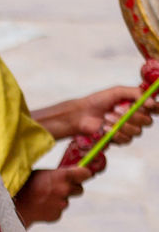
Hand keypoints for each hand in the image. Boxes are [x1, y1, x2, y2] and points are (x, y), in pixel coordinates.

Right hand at [13, 166, 91, 225]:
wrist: (11, 206)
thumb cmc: (23, 186)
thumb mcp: (41, 173)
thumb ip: (58, 174)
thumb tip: (70, 172)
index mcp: (63, 176)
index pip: (86, 173)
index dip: (83, 174)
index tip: (81, 175)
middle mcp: (65, 190)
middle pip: (79, 189)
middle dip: (71, 188)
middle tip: (57, 188)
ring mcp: (61, 204)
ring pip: (66, 201)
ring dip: (59, 200)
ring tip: (42, 198)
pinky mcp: (56, 216)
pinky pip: (58, 211)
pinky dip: (52, 210)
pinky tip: (40, 207)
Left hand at [34, 86, 156, 141]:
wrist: (81, 114)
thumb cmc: (98, 101)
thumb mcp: (118, 91)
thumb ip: (136, 93)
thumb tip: (150, 103)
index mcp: (139, 105)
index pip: (156, 109)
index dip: (156, 108)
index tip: (149, 106)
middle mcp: (136, 118)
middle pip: (147, 121)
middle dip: (133, 116)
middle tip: (117, 109)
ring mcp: (128, 130)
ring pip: (137, 131)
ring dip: (121, 124)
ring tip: (107, 117)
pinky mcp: (118, 139)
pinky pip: (126, 140)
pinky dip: (115, 133)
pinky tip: (104, 127)